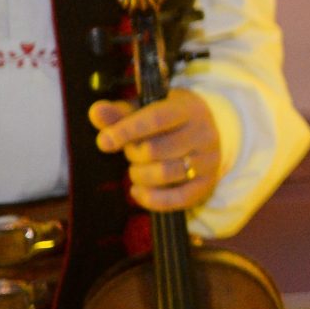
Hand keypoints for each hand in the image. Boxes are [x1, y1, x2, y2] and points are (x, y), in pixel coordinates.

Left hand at [88, 87, 222, 213]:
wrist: (213, 131)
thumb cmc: (169, 121)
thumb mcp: (147, 110)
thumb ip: (120, 113)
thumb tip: (96, 112)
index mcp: (187, 110)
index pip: (156, 119)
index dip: (127, 131)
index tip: (104, 142)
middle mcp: (203, 134)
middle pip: (155, 150)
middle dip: (133, 154)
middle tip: (131, 151)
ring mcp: (209, 160)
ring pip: (164, 174)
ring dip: (139, 175)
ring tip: (137, 169)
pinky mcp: (208, 184)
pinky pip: (177, 198)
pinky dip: (151, 199)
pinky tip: (138, 191)